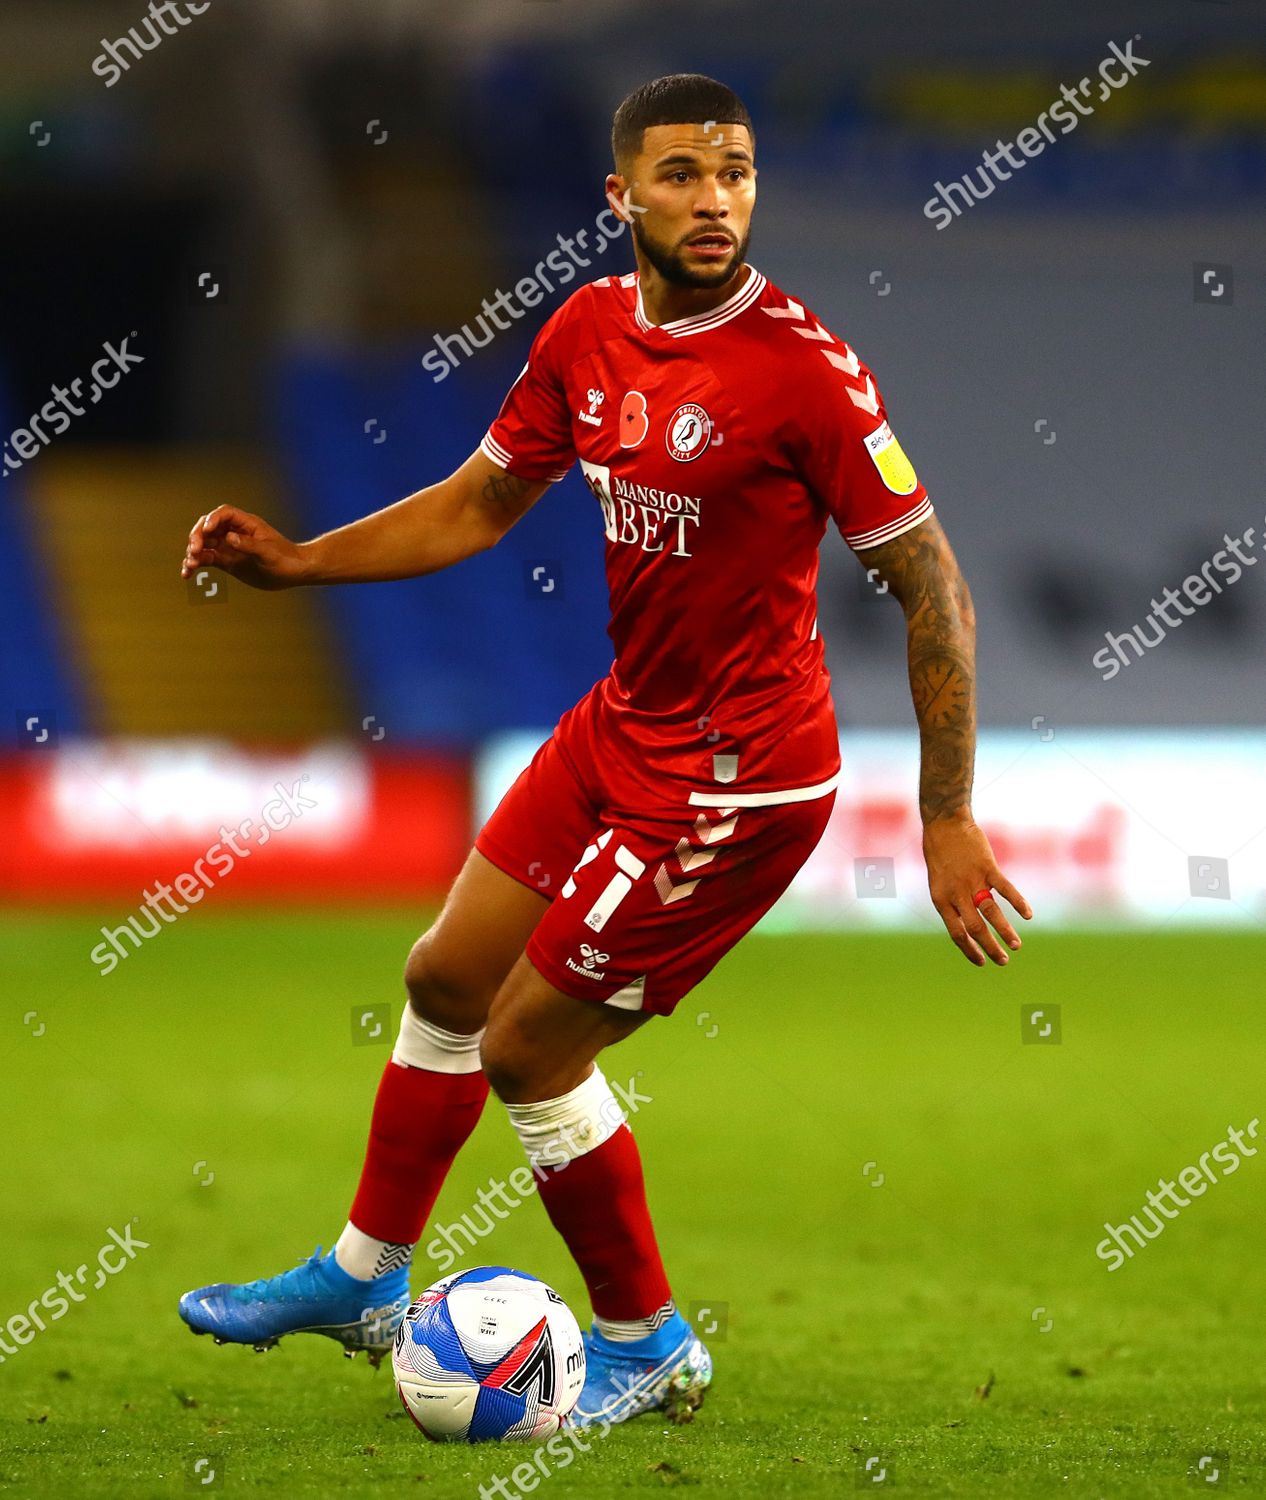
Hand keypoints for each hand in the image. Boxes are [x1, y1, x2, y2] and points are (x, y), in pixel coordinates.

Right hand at [180, 505, 309, 590]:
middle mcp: (235, 532)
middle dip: (197, 536)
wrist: (294, 572)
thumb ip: (249, 545)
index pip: (223, 514)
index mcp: (247, 524)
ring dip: (193, 552)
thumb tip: (228, 538)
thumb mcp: (269, 553)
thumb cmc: (286, 560)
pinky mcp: (226, 561)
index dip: (212, 520)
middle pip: (208, 527)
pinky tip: (187, 573)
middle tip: (195, 551)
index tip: (206, 531)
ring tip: (189, 565)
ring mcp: (229, 546)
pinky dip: (196, 564)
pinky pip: (206, 559)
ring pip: (204, 544)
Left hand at [922, 811, 1031, 966]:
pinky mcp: (987, 867)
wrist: (944, 824)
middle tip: (1003, 961)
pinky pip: (1005, 889)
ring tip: (1016, 946)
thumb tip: (968, 925)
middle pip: (975, 928)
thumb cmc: (941, 854)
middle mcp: (956, 893)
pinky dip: (1018, 902)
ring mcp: (972, 880)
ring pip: (991, 912)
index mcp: (941, 900)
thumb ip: (953, 902)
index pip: (956, 933)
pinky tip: (1028, 915)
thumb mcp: (939, 882)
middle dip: (990, 947)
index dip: (969, 950)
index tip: (981, 962)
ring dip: (1005, 931)